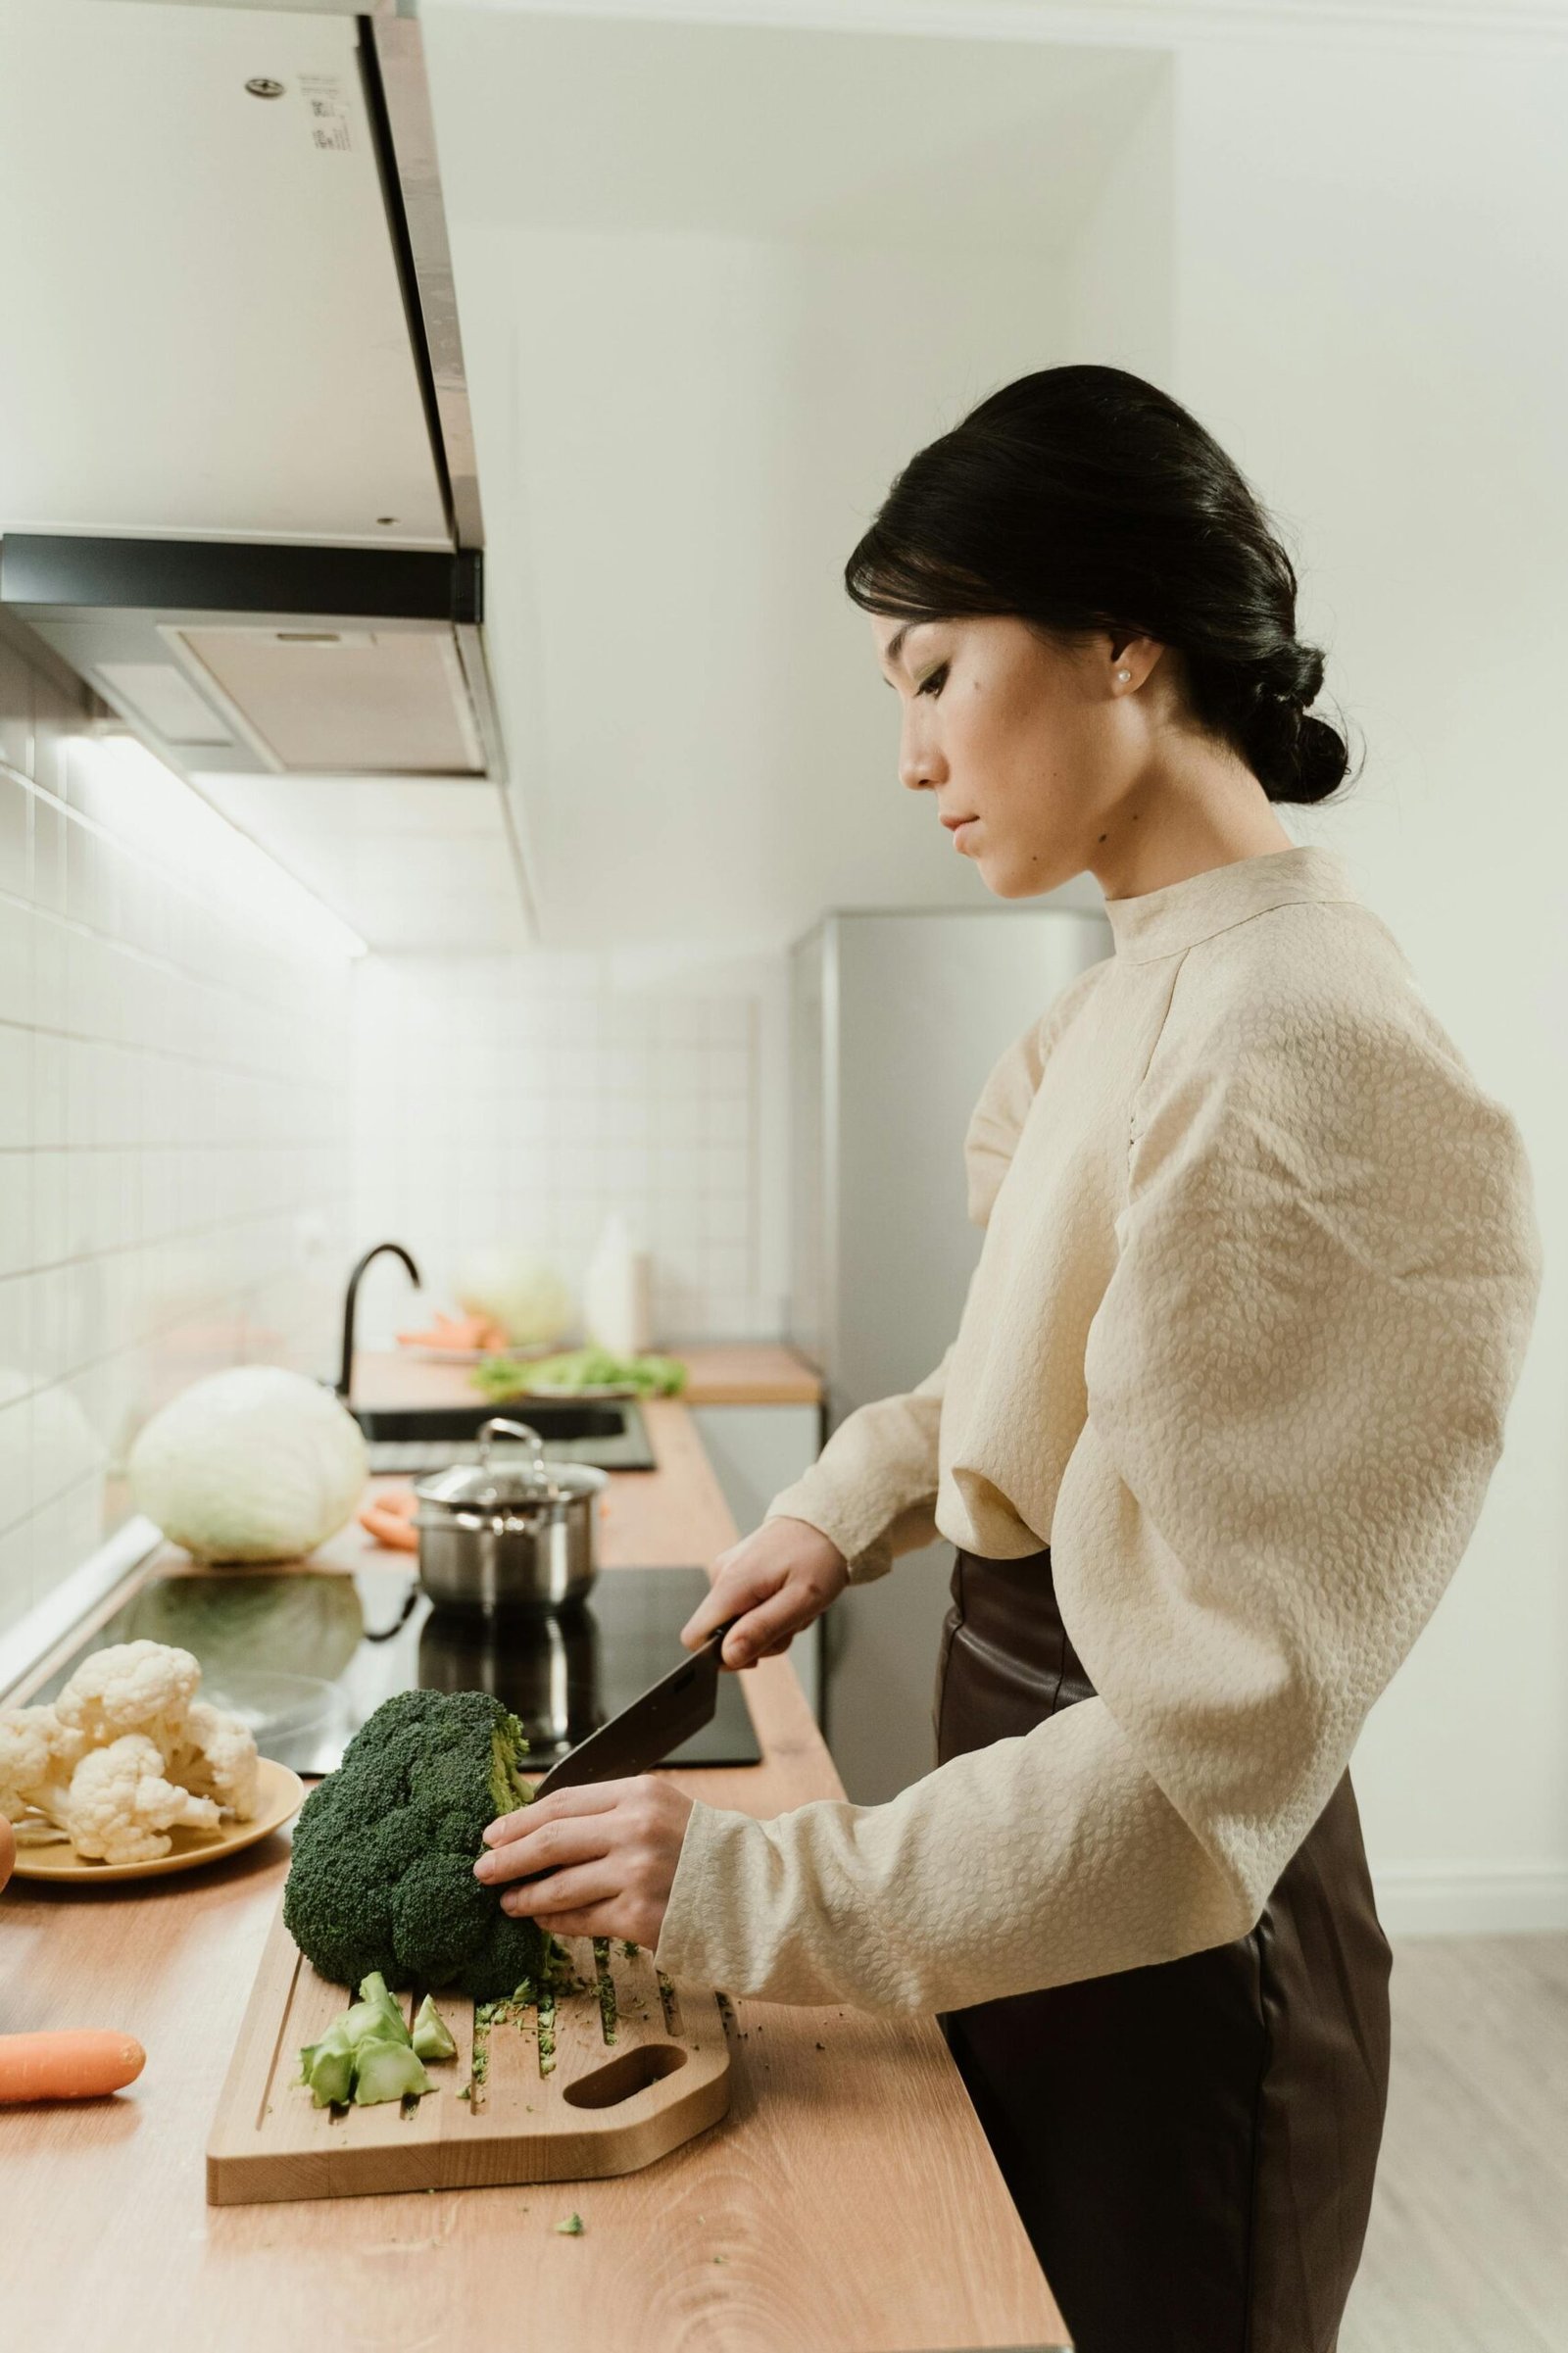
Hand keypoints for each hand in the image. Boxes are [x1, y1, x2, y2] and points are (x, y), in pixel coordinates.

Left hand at [475, 1777, 693, 1946]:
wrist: (750, 1890)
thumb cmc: (700, 1849)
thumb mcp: (659, 1808)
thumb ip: (608, 1812)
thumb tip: (541, 1828)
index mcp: (638, 1793)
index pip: (562, 1802)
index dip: (520, 1820)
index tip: (494, 1833)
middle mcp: (634, 1830)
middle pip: (551, 1841)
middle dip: (509, 1857)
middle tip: (482, 1869)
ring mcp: (636, 1874)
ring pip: (559, 1886)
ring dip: (525, 1896)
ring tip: (507, 1901)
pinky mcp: (638, 1917)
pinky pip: (580, 1919)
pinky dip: (553, 1921)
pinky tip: (541, 1920)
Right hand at [682, 1516, 848, 1668]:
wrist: (828, 1521)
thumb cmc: (820, 1557)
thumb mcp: (801, 1601)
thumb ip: (762, 1629)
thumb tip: (728, 1656)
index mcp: (731, 1583)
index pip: (695, 1637)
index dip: (720, 1656)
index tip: (757, 1653)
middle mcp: (722, 1575)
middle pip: (722, 1634)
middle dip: (759, 1639)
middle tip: (792, 1622)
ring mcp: (729, 1571)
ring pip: (737, 1622)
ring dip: (770, 1625)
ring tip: (796, 1605)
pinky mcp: (739, 1571)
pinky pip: (746, 1606)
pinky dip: (770, 1610)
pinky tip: (789, 1596)